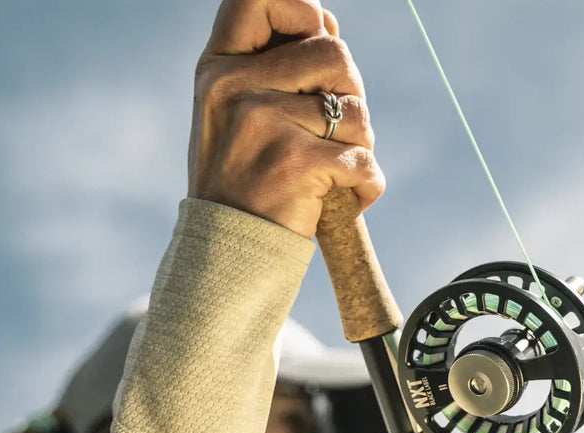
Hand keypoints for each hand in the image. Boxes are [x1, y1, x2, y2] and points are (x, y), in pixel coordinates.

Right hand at [188, 0, 383, 237]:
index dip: (304, 11)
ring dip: (360, 143)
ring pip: (355, 109)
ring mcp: (262, 123)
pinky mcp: (295, 163)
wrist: (225, 257)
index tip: (315, 42)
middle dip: (350, 93)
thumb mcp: (237, 115)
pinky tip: (342, 199)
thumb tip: (328, 22)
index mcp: (218, 68)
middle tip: (334, 132)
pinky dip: (366, 185)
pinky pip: (363, 158)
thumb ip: (276, 69)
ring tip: (332, 170)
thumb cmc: (243, 185)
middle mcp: (233, 87)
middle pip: (334, 53)